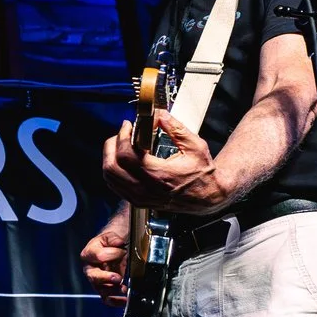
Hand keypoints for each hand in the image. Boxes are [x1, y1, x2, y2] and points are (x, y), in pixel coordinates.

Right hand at [81, 217, 130, 301]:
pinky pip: (107, 298)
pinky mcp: (106, 287)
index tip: (123, 250)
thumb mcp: (114, 233)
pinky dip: (116, 301)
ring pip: (100, 289)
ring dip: (113, 290)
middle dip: (106, 278)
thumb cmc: (114, 239)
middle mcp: (90, 268)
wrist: (120, 243)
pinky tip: (124, 300)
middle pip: (93, 277)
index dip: (111, 253)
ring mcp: (98, 280)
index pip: (97, 256)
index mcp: (89, 253)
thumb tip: (118, 242)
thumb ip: (114, 238)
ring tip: (124, 288)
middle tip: (117, 277)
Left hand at [105, 110, 229, 212]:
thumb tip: (159, 115)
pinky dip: (113, 171)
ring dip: (110, 157)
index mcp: (159, 175)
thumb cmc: (202, 173)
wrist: (206, 197)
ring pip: (109, 178)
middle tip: (122, 134)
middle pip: (111, 167)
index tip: (127, 126)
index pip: (126, 156)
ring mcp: (140, 197)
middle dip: (112, 145)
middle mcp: (146, 189)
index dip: (122, 137)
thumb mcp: (195, 146)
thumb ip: (175, 128)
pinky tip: (122, 160)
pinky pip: (115, 186)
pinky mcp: (138, 201)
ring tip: (121, 144)